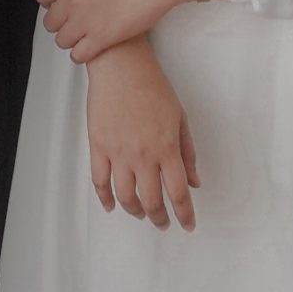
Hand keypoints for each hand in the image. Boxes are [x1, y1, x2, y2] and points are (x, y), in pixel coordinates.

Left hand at [37, 0, 207, 59]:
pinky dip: (82, 54)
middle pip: (50, 22)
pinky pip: (78, 55)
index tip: (60, 5)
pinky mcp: (101, 38)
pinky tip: (92, 47)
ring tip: (85, 35)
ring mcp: (85, 21)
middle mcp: (72, 1)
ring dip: (71, 40)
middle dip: (60, 23)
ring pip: (62, 41)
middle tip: (75, 22)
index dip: (50, 3)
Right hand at [85, 39, 198, 228]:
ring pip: (125, 196)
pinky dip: (105, 198)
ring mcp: (119, 152)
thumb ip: (187, 152)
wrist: (121, 67)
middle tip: (163, 223)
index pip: (178, 193)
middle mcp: (143, 155)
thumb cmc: (152, 87)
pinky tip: (111, 205)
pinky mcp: (98, 146)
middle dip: (159, 218)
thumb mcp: (179, 118)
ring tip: (141, 213)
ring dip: (135, 211)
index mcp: (167, 148)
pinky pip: (100, 181)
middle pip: (152, 201)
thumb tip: (194, 181)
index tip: (187, 224)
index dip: (185, 214)